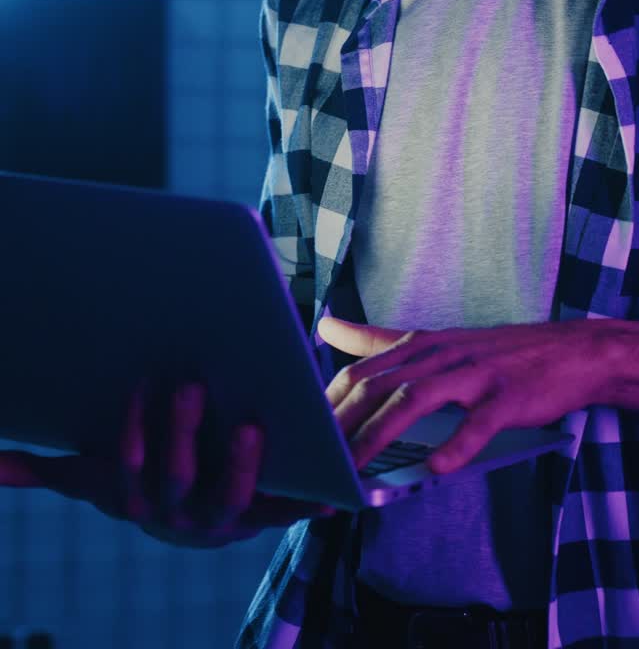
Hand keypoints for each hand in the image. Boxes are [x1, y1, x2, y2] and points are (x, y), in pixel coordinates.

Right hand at [0, 383, 334, 546]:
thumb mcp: (91, 476)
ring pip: (233, 498)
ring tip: (251, 423)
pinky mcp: (269, 519)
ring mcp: (226, 521)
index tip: (142, 386)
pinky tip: (330, 487)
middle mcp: (182, 516)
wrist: (193, 520)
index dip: (136, 431)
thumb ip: (40, 471)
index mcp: (142, 499)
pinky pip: (288, 515)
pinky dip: (310, 503)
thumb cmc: (142, 477)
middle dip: (183, 433)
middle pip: (180, 478)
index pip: (132, 467)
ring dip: (242, 464)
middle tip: (192, 384)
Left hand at [319, 316, 606, 473]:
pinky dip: (456, 445)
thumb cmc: (498, 353)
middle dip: (342, 423)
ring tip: (355, 468)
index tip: (302, 435)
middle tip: (313, 460)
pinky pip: (478, 423)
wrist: (572, 351)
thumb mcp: (435, 341)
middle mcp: (441, 355)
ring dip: (381, 435)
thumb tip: (326, 325)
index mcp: (421, 345)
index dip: (329, 404)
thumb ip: (378, 339)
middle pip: (379, 385)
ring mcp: (474, 375)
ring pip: (416, 400)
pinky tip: (436, 468)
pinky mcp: (507, 398)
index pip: (361, 370)